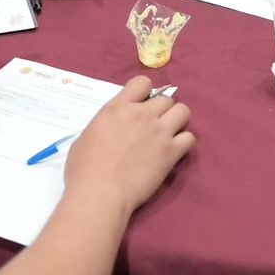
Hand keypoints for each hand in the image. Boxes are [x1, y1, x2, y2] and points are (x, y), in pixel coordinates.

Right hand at [64, 76, 193, 213]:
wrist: (100, 192)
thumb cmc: (84, 168)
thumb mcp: (87, 135)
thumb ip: (105, 124)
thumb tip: (112, 128)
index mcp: (118, 107)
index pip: (142, 82)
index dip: (145, 93)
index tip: (141, 106)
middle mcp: (142, 114)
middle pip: (166, 99)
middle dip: (162, 111)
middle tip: (154, 127)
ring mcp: (159, 131)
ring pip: (183, 111)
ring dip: (177, 121)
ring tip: (168, 135)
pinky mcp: (171, 151)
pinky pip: (189, 138)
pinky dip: (184, 144)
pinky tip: (173, 152)